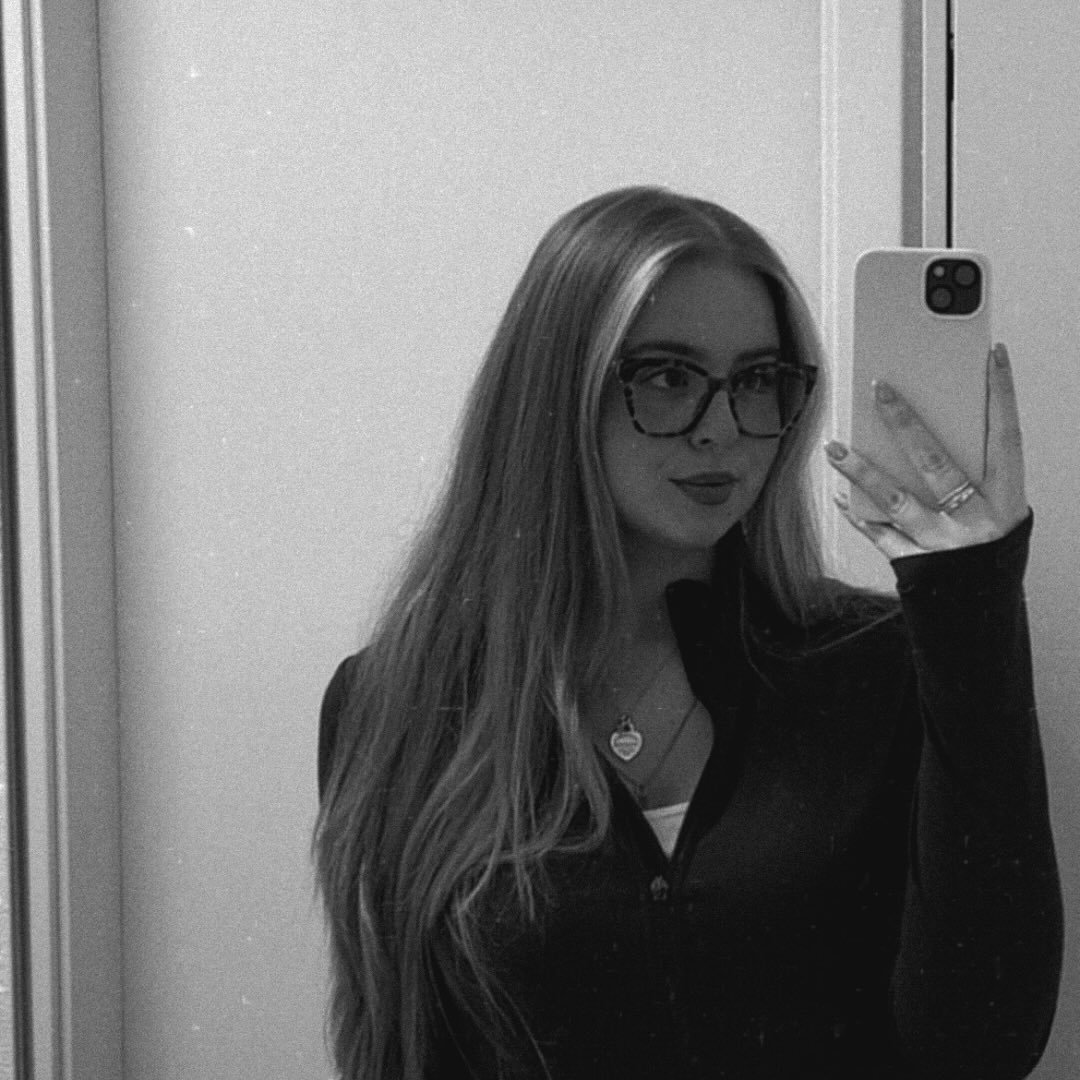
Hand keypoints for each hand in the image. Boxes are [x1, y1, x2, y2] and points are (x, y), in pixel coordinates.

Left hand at [824, 343, 1026, 559]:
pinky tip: (840, 494)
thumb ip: (975, 476)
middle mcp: (976, 522)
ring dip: (862, 470)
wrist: (981, 614)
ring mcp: (942, 544)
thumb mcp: (997, 511)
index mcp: (1007, 502)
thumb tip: (931, 428)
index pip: (1006, 437)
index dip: (1002, 396)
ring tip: (834, 446)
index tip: (992, 356)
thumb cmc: (988, 552)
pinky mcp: (915, 564)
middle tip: (880, 389)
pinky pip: (879, 533)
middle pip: (937, 462)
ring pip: (896, 498)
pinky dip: (857, 513)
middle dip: (906, 423)